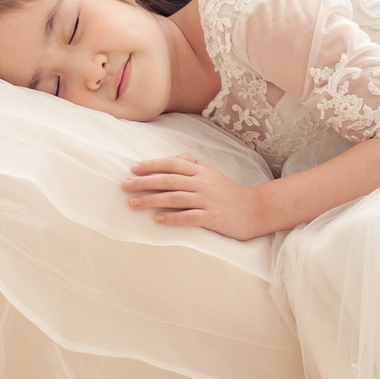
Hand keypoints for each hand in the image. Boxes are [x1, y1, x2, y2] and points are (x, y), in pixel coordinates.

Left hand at [123, 154, 267, 240]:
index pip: (171, 165)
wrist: (254, 210)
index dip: (151, 166)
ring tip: (133, 204)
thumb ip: (193, 165)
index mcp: (201, 171)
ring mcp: (207, 200)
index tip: (132, 169)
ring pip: (174, 198)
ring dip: (151, 200)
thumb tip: (174, 159)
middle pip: (168, 180)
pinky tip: (157, 219)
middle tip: (124, 185)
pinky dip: (171, 217)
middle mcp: (202, 183)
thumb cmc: (228, 192)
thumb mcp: (212, 173)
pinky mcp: (212, 218)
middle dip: (144, 182)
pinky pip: (188, 217)